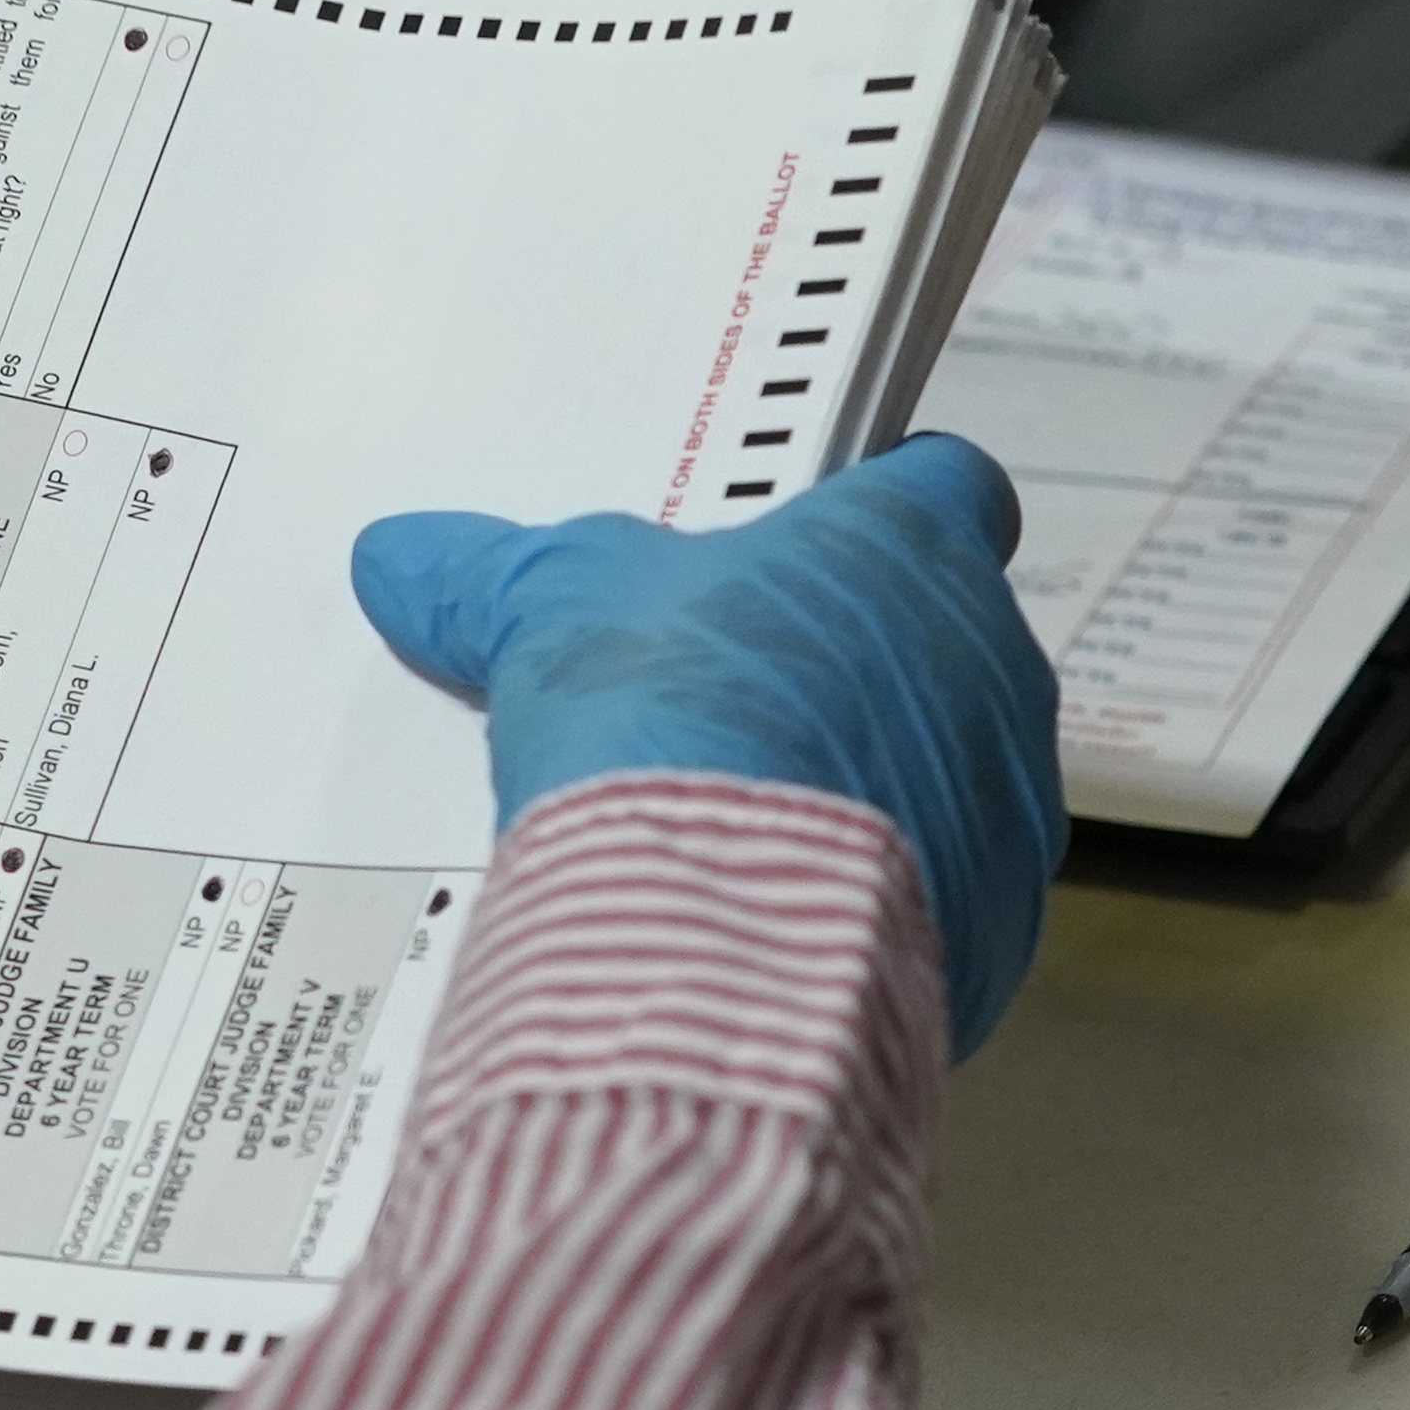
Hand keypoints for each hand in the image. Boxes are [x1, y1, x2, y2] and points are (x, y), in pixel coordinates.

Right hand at [350, 434, 1065, 1052]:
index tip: (804, 542)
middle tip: (725, 699)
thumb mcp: (545, 610)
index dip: (873, 508)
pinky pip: (936, 895)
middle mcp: (991, 662)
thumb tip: (402, 555)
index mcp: (912, 547)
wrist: (722, 925)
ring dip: (858, 786)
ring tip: (731, 822)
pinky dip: (863, 899)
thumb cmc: (667, 712)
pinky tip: (761, 913)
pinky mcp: (996, 923)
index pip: (943, 485)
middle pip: (935, 639)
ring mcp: (1007, 800)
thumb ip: (486, 575)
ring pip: (942, 770)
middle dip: (842, 668)